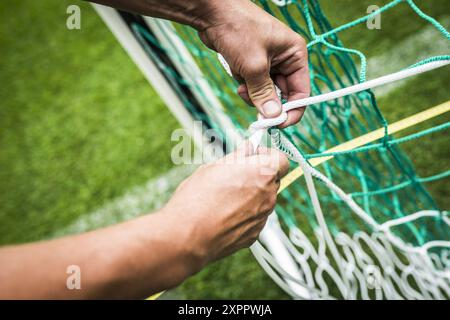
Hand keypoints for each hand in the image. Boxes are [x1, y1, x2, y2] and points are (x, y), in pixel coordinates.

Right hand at [163, 142, 288, 265]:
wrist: (189, 235)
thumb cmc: (198, 198)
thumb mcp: (214, 167)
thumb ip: (237, 157)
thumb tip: (247, 149)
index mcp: (262, 173)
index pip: (281, 160)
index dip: (267, 155)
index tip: (252, 155)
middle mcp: (269, 195)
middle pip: (272, 180)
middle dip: (258, 176)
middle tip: (235, 175)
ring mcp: (263, 217)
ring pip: (262, 200)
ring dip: (250, 196)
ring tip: (223, 197)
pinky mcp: (255, 234)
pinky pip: (254, 218)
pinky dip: (244, 214)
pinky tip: (223, 214)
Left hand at [196, 0, 309, 127]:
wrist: (213, 14)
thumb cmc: (238, 30)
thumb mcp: (253, 66)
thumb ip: (264, 93)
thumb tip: (272, 116)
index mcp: (295, 55)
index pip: (301, 91)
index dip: (292, 111)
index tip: (277, 124)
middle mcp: (285, 59)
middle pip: (282, 94)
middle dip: (267, 102)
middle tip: (256, 113)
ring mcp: (268, 62)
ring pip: (265, 92)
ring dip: (253, 94)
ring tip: (242, 84)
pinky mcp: (253, 63)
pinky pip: (253, 85)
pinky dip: (245, 85)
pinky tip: (236, 72)